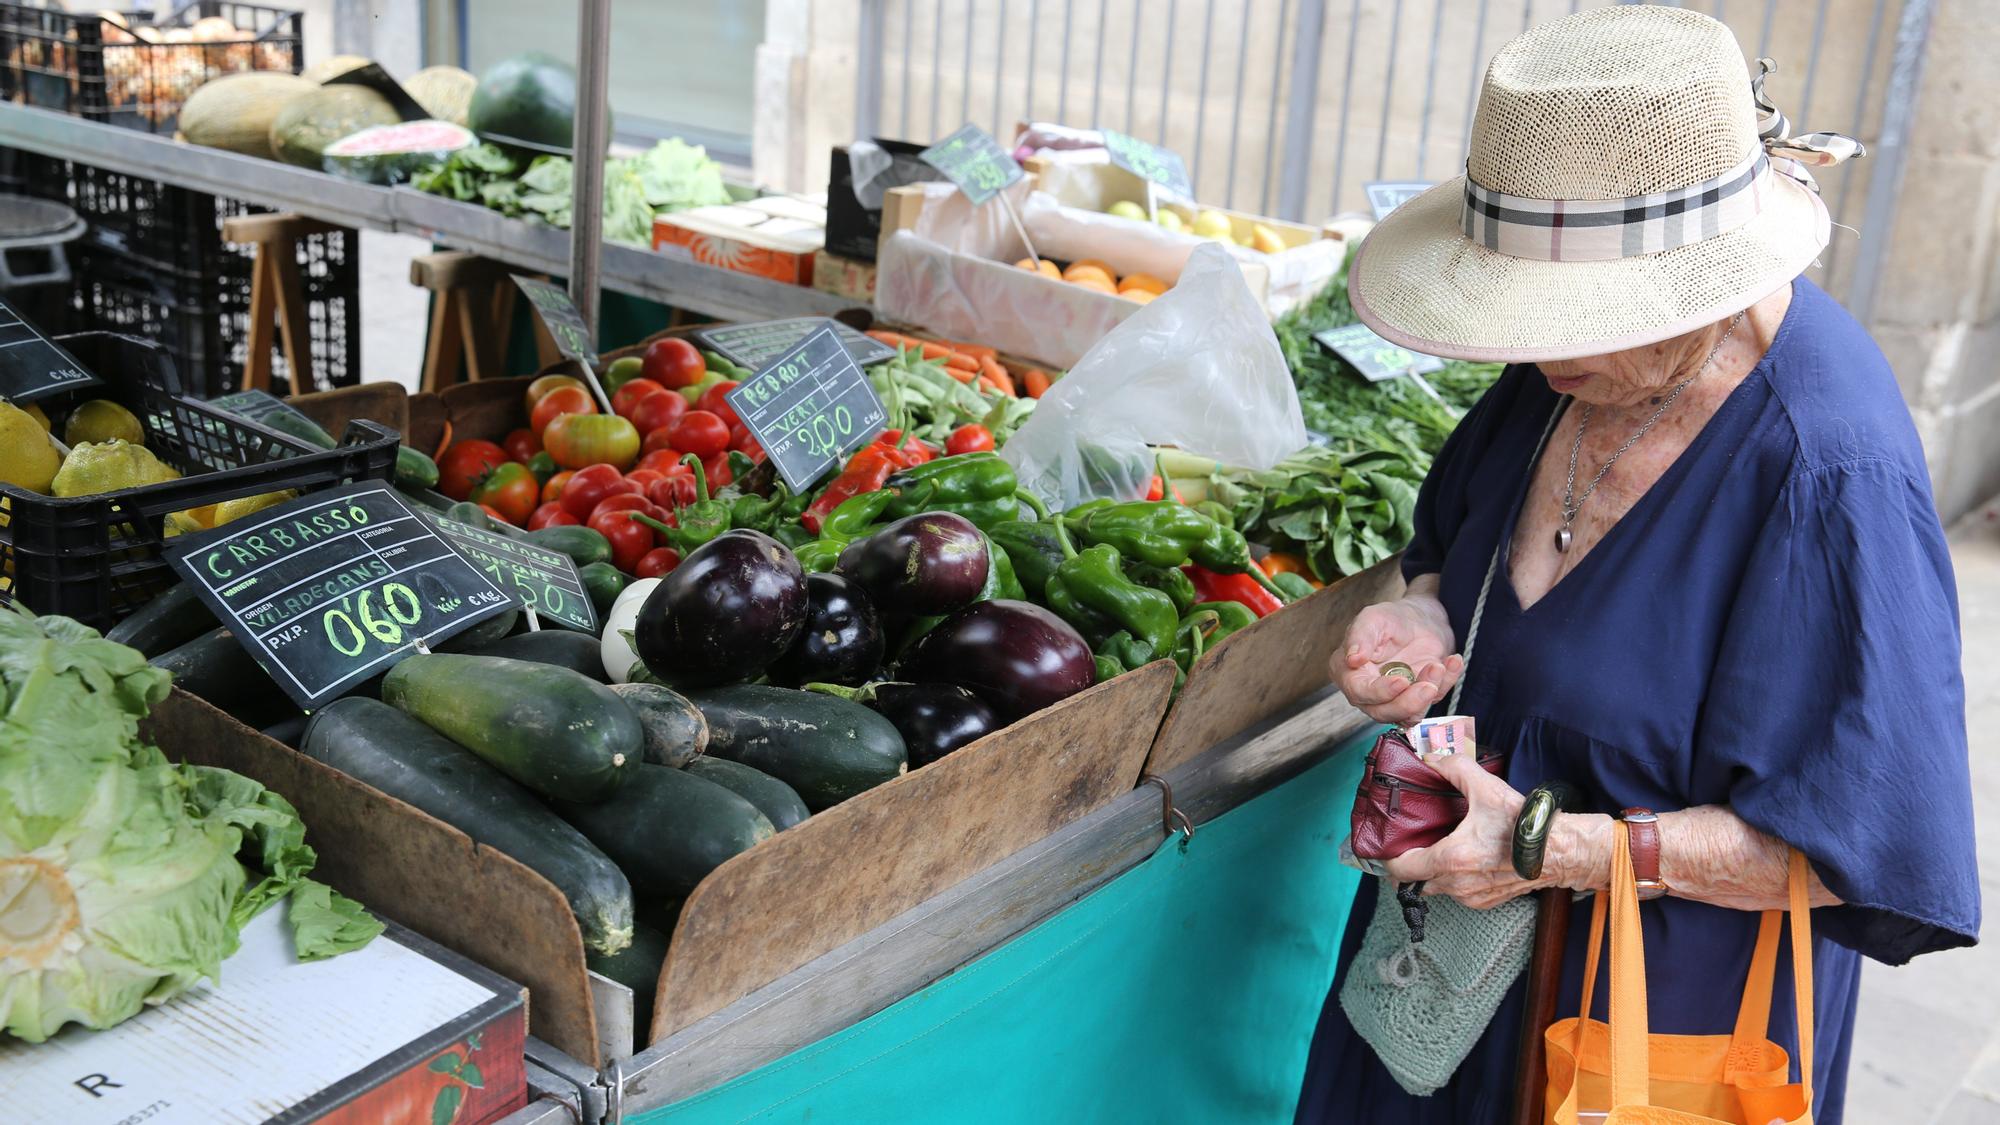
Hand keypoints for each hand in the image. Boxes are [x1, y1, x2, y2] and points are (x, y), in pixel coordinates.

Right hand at [1330, 594, 1463, 723]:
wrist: (1420, 619)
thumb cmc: (1391, 618)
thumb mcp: (1373, 618)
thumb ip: (1360, 636)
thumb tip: (1352, 659)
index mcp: (1350, 673)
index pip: (1359, 692)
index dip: (1380, 692)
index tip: (1400, 681)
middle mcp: (1368, 692)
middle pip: (1383, 712)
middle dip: (1408, 703)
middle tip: (1428, 686)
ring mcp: (1395, 698)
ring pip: (1408, 714)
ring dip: (1428, 696)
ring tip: (1439, 665)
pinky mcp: (1418, 699)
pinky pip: (1433, 701)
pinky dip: (1446, 684)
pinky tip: (1452, 661)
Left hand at [1383, 751, 1537, 908]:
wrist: (1560, 851)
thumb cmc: (1525, 825)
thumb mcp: (1487, 788)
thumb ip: (1455, 768)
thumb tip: (1433, 757)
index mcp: (1451, 859)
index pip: (1401, 869)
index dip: (1389, 857)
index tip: (1388, 846)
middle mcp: (1458, 884)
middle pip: (1415, 882)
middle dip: (1410, 865)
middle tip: (1412, 844)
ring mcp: (1472, 896)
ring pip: (1437, 888)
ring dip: (1433, 872)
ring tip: (1438, 848)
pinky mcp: (1487, 901)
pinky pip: (1458, 893)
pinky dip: (1454, 879)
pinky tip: (1462, 859)